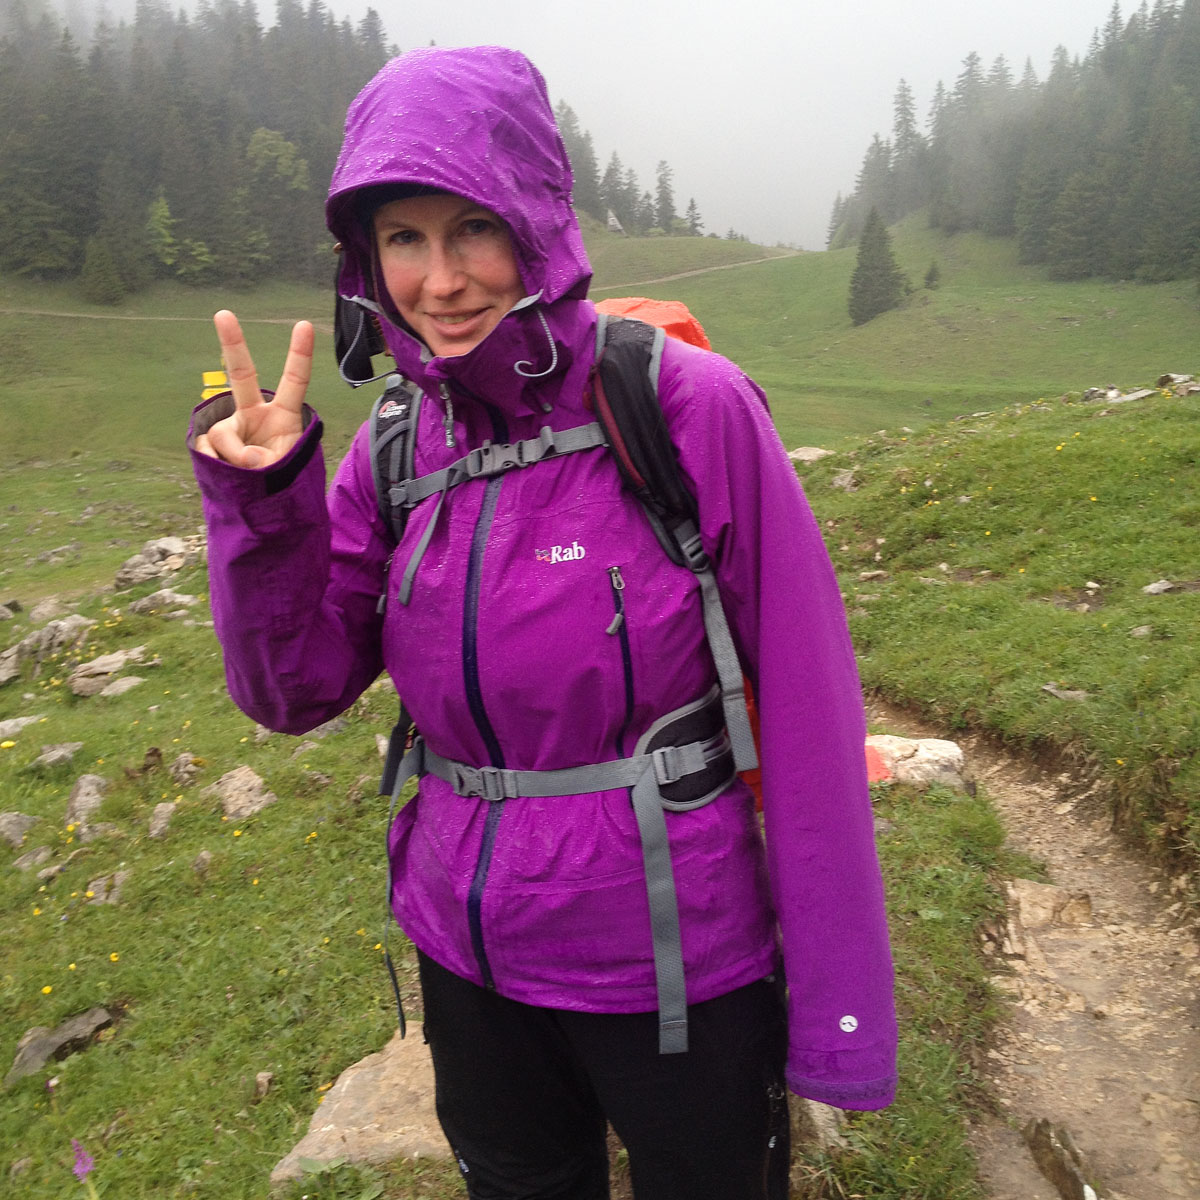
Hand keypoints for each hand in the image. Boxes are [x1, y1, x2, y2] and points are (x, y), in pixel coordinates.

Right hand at [194, 310, 313, 468]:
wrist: (259, 501)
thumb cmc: (281, 480)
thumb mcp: (285, 471)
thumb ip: (267, 461)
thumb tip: (245, 457)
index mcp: (283, 415)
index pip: (294, 382)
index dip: (299, 355)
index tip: (305, 324)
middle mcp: (255, 414)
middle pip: (242, 375)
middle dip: (232, 344)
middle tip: (223, 314)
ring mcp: (231, 428)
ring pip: (222, 433)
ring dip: (235, 456)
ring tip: (250, 472)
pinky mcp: (210, 444)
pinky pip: (207, 449)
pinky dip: (219, 465)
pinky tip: (227, 473)